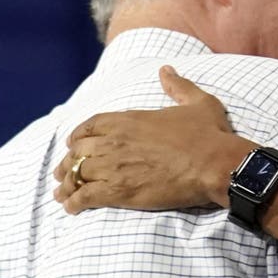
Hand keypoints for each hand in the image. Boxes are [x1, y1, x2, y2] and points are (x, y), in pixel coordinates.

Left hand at [53, 66, 250, 213]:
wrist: (215, 164)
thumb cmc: (209, 135)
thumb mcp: (197, 102)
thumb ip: (178, 86)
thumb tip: (166, 70)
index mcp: (128, 119)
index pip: (89, 126)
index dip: (78, 137)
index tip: (73, 145)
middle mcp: (114, 141)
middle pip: (79, 152)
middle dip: (69, 163)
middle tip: (63, 173)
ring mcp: (113, 166)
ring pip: (76, 174)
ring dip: (67, 184)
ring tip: (62, 194)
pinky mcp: (118, 191)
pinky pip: (85, 196)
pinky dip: (74, 202)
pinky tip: (71, 207)